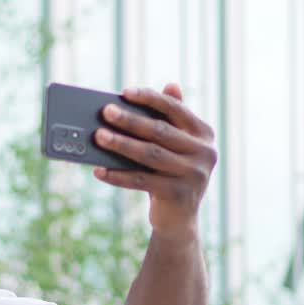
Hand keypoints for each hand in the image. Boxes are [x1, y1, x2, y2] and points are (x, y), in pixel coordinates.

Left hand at [91, 83, 217, 239]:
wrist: (179, 219)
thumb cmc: (171, 173)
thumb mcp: (176, 146)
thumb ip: (173, 119)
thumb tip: (171, 85)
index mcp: (204, 134)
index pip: (175, 109)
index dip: (150, 99)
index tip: (125, 92)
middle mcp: (204, 153)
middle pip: (160, 131)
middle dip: (130, 120)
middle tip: (106, 112)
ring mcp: (194, 175)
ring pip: (150, 154)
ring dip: (121, 144)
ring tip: (99, 136)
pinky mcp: (178, 195)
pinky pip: (141, 181)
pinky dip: (118, 175)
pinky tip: (99, 170)